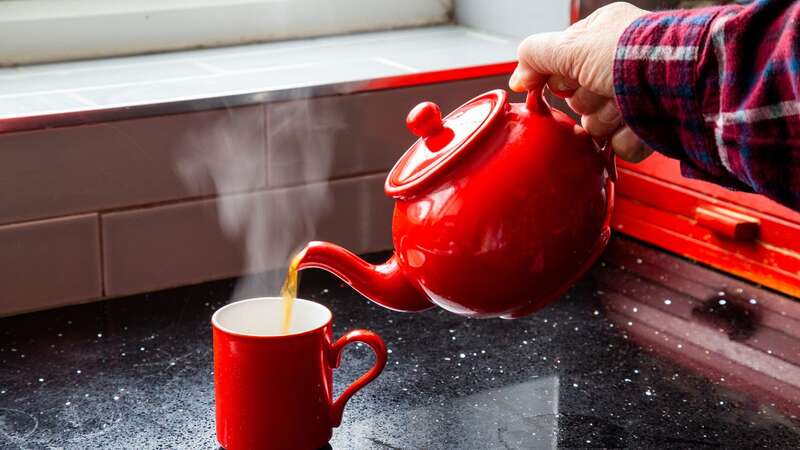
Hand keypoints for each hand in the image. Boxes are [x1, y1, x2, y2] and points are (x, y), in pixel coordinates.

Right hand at [509, 2, 652, 161]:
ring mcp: (634, 97)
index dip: (559, 79)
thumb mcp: (572, 46)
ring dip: (608, 120)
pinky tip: (640, 122)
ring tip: (628, 105)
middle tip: (605, 88)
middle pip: (578, 101)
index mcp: (602, 38)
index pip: (561, 66)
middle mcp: (618, 66)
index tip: (561, 83)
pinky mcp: (648, 127)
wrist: (686, 85)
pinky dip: (628, 138)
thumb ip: (536, 55)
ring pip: (597, 126)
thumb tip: (518, 77)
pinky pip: (620, 146)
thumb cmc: (637, 55)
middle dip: (589, 101)